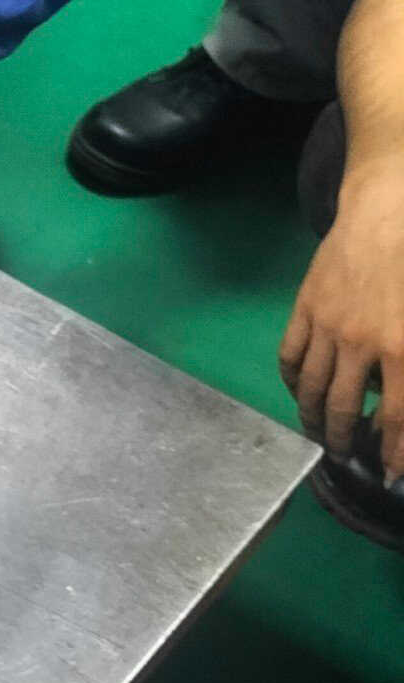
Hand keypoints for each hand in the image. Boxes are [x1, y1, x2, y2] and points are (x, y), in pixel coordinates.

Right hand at [280, 159, 403, 480]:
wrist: (389, 207)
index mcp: (403, 347)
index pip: (398, 418)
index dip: (395, 453)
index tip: (392, 475)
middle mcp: (361, 345)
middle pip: (347, 411)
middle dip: (347, 442)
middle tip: (348, 456)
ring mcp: (327, 327)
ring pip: (313, 389)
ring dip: (316, 419)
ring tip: (321, 434)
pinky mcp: (305, 309)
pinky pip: (290, 358)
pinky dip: (293, 382)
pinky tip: (302, 391)